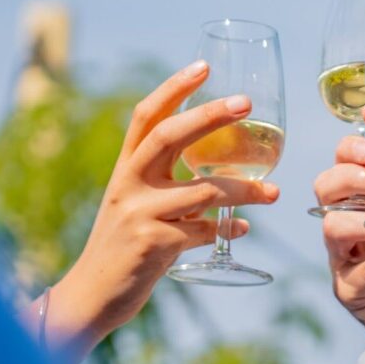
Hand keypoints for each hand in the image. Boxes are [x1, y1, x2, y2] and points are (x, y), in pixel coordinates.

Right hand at [44, 61, 279, 361]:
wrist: (91, 297)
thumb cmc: (123, 248)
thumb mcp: (138, 206)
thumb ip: (172, 187)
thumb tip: (222, 177)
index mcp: (126, 168)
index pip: (147, 116)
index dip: (174, 87)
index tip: (205, 66)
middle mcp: (129, 183)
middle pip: (170, 136)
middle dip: (210, 115)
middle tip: (247, 103)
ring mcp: (140, 213)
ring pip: (203, 189)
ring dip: (246, 189)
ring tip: (274, 192)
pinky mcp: (153, 244)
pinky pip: (205, 230)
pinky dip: (229, 228)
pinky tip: (242, 229)